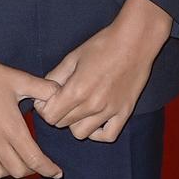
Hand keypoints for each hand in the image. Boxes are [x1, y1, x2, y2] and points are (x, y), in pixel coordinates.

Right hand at [0, 0, 63, 178]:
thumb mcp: (19, 78)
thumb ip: (44, 88)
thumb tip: (61, 93)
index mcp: (12, 128)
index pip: (35, 159)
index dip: (49, 169)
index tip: (57, 172)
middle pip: (17, 171)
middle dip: (30, 169)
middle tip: (33, 161)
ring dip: (7, 171)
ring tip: (11, 161)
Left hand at [38, 0, 171, 142]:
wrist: (134, 42)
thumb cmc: (102, 45)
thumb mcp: (72, 57)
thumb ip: (55, 77)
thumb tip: (43, 92)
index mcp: (77, 90)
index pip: (49, 116)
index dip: (43, 108)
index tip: (48, 99)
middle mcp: (93, 105)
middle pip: (62, 124)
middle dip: (57, 113)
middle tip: (62, 99)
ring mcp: (110, 111)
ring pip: (81, 133)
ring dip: (74, 123)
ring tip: (78, 108)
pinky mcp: (125, 112)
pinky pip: (108, 136)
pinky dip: (97, 133)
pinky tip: (94, 120)